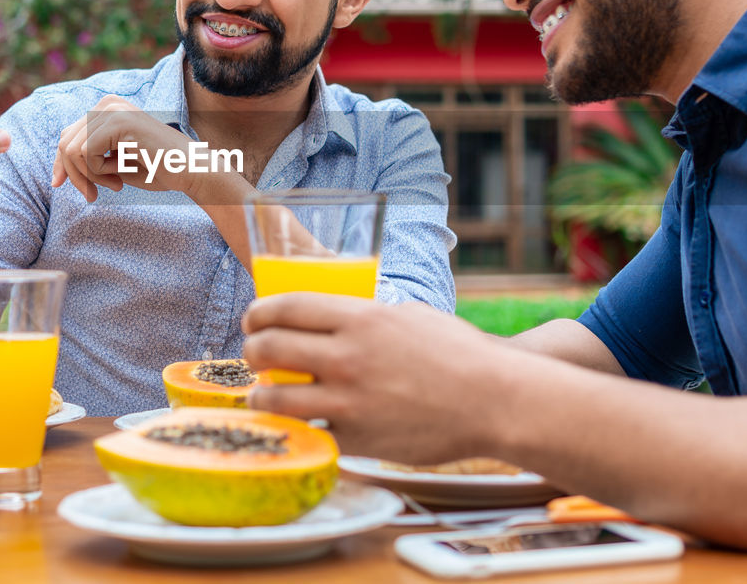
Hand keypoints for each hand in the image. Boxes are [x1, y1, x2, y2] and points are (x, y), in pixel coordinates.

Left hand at [52, 95, 204, 201]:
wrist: (189, 171)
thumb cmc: (156, 169)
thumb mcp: (114, 163)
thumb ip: (88, 159)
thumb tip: (57, 171)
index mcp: (106, 108)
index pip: (67, 135)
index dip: (62, 164)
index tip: (63, 186)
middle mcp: (107, 103)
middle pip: (65, 141)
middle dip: (74, 174)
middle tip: (92, 195)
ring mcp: (113, 109)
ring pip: (71, 149)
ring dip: (88, 176)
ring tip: (114, 184)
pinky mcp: (119, 121)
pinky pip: (85, 152)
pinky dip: (98, 173)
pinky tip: (119, 177)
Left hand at [243, 293, 504, 462]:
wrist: (494, 401)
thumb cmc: (460, 354)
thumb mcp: (410, 316)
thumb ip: (368, 317)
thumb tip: (338, 318)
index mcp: (360, 318)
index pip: (285, 307)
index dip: (258, 312)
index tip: (253, 319)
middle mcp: (347, 357)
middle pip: (268, 348)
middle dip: (251, 351)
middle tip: (254, 356)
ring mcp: (349, 401)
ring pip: (274, 398)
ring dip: (260, 396)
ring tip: (263, 396)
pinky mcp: (357, 438)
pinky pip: (308, 432)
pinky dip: (297, 428)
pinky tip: (298, 424)